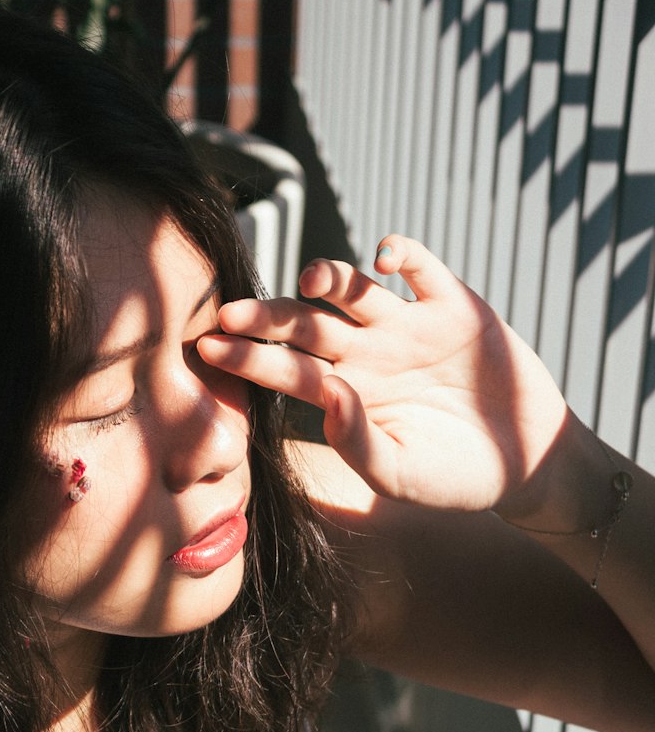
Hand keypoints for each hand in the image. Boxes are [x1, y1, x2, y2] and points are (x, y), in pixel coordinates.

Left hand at [198, 235, 567, 512]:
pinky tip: (385, 258)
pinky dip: (402, 254)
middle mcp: (368, 353)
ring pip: (354, 291)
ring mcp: (407, 326)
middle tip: (230, 312)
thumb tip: (328, 397)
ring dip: (330, 277)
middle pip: (306, 324)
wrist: (524, 462)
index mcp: (346, 394)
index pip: (286, 371)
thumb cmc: (453, 478)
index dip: (248, 359)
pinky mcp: (453, 305)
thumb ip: (360, 444)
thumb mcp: (403, 475)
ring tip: (310, 277)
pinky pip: (421, 268)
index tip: (207, 349)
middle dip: (268, 317)